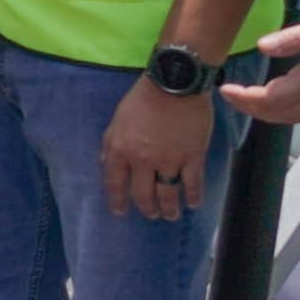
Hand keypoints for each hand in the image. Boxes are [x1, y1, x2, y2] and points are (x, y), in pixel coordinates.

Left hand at [101, 74, 218, 220]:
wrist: (174, 84)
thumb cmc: (142, 99)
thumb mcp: (117, 120)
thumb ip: (110, 144)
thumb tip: (107, 163)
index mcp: (120, 150)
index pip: (115, 183)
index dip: (117, 201)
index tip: (120, 212)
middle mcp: (142, 160)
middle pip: (143, 194)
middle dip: (147, 208)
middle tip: (151, 215)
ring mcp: (169, 160)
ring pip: (168, 194)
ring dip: (169, 209)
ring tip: (170, 216)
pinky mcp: (192, 157)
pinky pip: (193, 183)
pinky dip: (193, 196)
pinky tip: (193, 204)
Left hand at [221, 9, 299, 125]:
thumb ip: (297, 37)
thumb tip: (263, 47)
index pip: (271, 99)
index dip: (245, 99)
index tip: (225, 90)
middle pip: (279, 114)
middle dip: (250, 109)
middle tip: (231, 96)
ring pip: (294, 118)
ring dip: (268, 113)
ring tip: (249, 99)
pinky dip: (288, 111)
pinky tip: (282, 99)